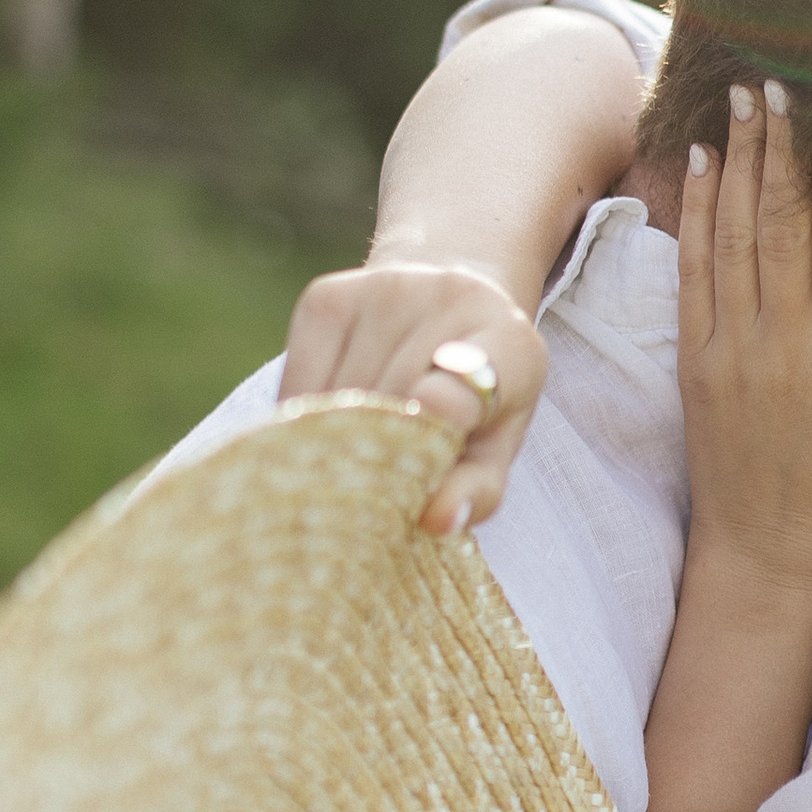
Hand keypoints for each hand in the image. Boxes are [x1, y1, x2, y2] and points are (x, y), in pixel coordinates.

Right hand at [280, 258, 547, 536]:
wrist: (453, 304)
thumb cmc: (478, 398)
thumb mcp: (495, 445)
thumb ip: (476, 488)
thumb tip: (438, 521)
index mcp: (510, 342)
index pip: (456, 396)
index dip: (427, 444)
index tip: (410, 490)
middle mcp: (450, 298)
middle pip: (390, 405)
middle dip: (378, 459)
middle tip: (372, 495)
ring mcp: (385, 289)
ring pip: (339, 398)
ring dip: (338, 442)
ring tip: (354, 459)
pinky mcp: (329, 295)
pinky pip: (300, 382)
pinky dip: (305, 420)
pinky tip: (328, 426)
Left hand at [675, 80, 811, 590]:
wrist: (766, 550)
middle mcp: (786, 348)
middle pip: (784, 230)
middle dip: (786, 152)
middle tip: (785, 85)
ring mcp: (733, 350)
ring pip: (736, 238)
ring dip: (743, 163)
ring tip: (747, 99)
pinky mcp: (695, 358)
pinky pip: (695, 272)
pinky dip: (699, 212)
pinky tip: (709, 161)